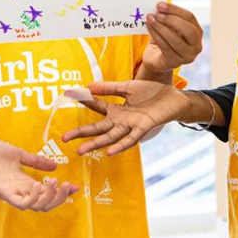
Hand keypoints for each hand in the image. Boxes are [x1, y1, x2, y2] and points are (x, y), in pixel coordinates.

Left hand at [0, 138, 78, 211]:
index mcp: (25, 183)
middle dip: (60, 197)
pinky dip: (33, 198)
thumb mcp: (19, 155)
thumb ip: (36, 161)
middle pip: (45, 205)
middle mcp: (20, 191)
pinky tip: (38, 186)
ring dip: (49, 198)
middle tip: (67, 184)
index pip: (47, 194)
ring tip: (54, 183)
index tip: (76, 187)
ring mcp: (12, 193)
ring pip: (37, 207)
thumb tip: (55, 165)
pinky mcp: (3, 193)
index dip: (63, 193)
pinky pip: (22, 204)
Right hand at [62, 81, 187, 155]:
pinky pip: (130, 139)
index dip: (83, 100)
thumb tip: (88, 86)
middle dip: (81, 133)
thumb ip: (110, 88)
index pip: (96, 106)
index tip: (67, 95)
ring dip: (95, 144)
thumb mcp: (128, 87)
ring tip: (80, 150)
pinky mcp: (143, 128)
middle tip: (64, 138)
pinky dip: (120, 145)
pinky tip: (109, 152)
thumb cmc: (152, 93)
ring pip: (110, 137)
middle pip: (97, 128)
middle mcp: (121, 120)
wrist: (174, 99)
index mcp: (117, 110)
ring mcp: (131, 126)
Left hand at [142, 2, 202, 73]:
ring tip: (150, 19)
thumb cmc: (164, 39)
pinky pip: (165, 47)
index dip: (175, 10)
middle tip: (157, 13)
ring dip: (161, 27)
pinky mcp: (175, 62)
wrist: (156, 59)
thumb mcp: (169, 27)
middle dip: (171, 20)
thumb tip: (159, 6)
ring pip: (175, 40)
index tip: (160, 5)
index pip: (190, 17)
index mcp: (198, 32)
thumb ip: (168, 17)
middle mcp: (196, 45)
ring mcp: (187, 56)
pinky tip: (149, 27)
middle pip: (188, 30)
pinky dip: (156, 35)